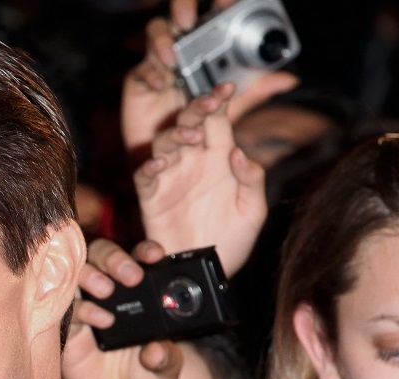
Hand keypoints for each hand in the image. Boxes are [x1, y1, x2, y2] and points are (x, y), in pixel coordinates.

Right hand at [66, 239, 182, 378]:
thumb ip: (167, 360)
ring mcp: (86, 308)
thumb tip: (158, 349)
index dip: (144, 251)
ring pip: (78, 273)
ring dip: (92, 275)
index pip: (138, 259)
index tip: (154, 256)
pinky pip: (66, 307)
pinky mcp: (69, 329)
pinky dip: (82, 307)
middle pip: (102, 255)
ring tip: (107, 291)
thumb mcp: (167, 372)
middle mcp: (110, 294)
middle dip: (115, 258)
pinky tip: (101, 321)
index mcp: (139, 294)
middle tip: (131, 276)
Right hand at [120, 0, 296, 158]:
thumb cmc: (200, 132)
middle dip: (182, 7)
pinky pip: (140, 71)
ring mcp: (157, 63)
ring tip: (172, 58)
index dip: (218, 4)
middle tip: (188, 20)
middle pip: (178, 14)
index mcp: (204, 49)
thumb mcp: (231, 111)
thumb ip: (255, 92)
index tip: (228, 2)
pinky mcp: (137, 83)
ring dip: (162, 42)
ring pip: (156, 35)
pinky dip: (151, 75)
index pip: (210, 18)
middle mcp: (181, 50)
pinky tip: (161, 84)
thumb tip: (288, 80)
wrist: (173, 164)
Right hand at [135, 83, 265, 275]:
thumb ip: (251, 180)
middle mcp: (194, 162)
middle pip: (190, 124)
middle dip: (196, 109)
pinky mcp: (152, 196)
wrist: (206, 270)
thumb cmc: (232, 240)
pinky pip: (145, 177)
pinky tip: (157, 165)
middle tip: (206, 102)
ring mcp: (171, 177)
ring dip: (175, 135)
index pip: (218, 121)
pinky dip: (148, 168)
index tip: (227, 89)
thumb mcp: (252, 211)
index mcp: (220, 158)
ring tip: (189, 137)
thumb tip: (240, 154)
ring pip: (165, 143)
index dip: (219, 102)